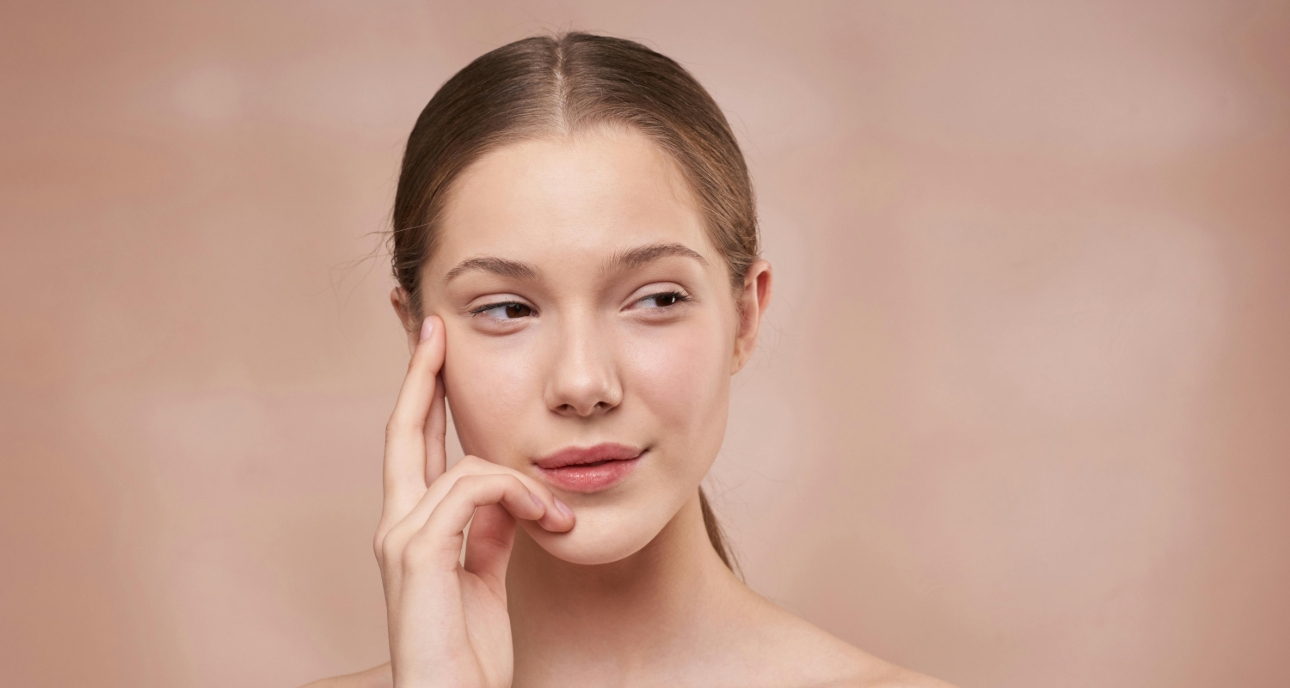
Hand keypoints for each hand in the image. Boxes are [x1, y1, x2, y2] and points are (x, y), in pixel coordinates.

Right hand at [375, 316, 574, 687]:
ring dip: (521, 480)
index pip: (413, 446)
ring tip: (556, 515)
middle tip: (433, 327)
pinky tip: (546, 519)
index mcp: (413, 530)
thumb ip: (489, 531)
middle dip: (421, 375)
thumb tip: (508, 494)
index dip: (423, 396)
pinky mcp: (417, 554)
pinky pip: (472, 488)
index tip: (436, 350)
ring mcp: (401, 539)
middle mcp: (396, 526)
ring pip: (461, 462)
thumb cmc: (468, 655)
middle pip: (403, 429)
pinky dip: (517, 494)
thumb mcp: (486, 578)